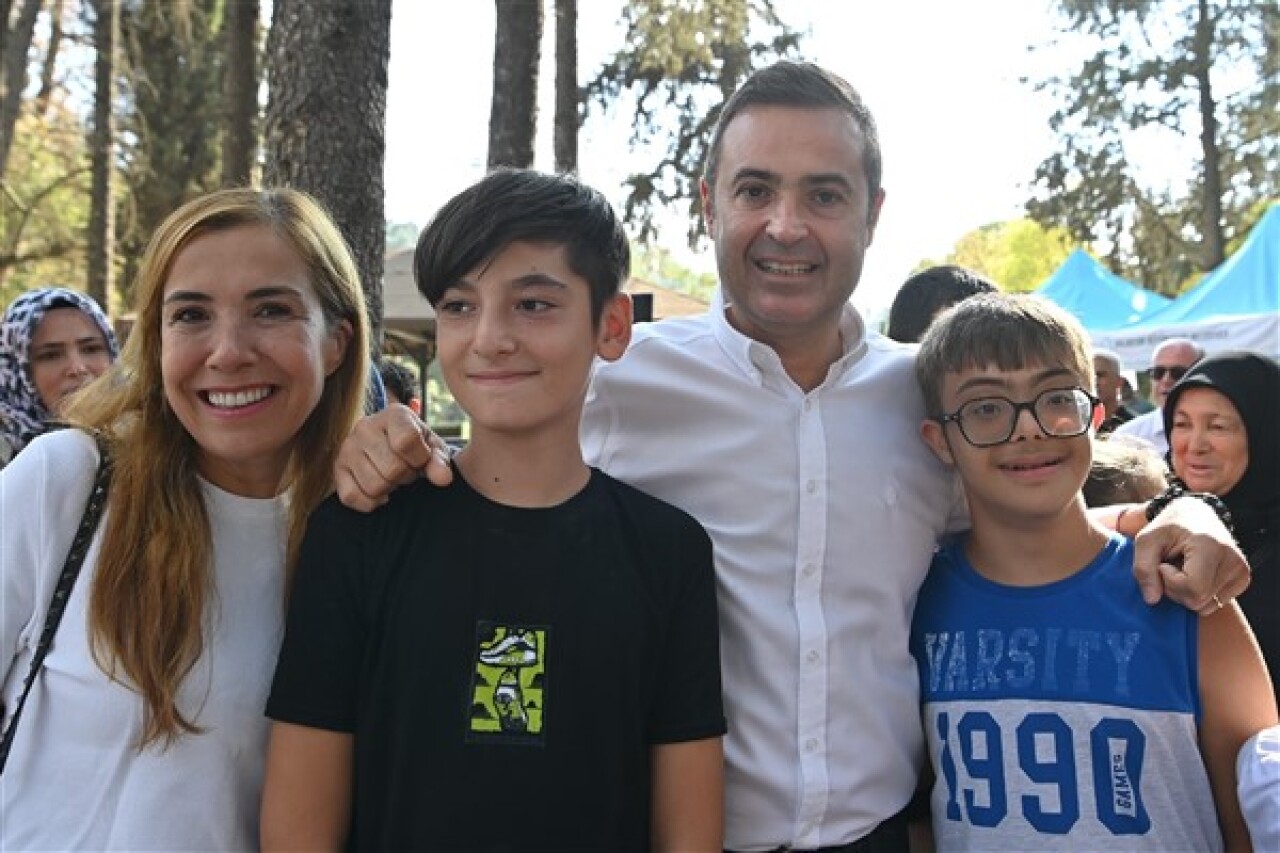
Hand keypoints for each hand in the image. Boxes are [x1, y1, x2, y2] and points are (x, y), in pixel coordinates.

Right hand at [333, 404, 452, 510]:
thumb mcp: (434, 449)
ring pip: (374, 486)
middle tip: (406, 470)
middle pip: (392, 469)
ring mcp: (347, 447)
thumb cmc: (417, 447)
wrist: (393, 447)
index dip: (420, 459)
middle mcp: (365, 426)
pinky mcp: (336, 468)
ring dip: (389, 489)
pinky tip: (380, 492)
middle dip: (406, 476)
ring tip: (392, 476)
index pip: (406, 442)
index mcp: (394, 414)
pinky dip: (370, 502)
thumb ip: (440, 462)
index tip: (421, 459)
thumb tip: (443, 479)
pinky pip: (351, 496)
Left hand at [1132, 496, 1249, 613]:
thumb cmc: (1167, 527)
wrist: (1194, 514)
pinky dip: (1198, 593)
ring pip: (1205, 606)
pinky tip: (1195, 574)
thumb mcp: (1146, 541)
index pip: (1192, 588)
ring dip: (1185, 592)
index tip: (1164, 564)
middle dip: (1175, 589)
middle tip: (1171, 566)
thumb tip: (1152, 600)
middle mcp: (1233, 560)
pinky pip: (1213, 604)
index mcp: (1210, 546)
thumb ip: (1143, 569)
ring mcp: (1241, 571)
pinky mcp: (1242, 579)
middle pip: (1197, 600)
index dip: (1169, 581)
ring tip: (1184, 568)